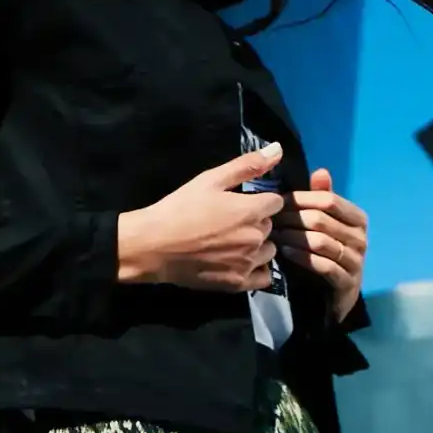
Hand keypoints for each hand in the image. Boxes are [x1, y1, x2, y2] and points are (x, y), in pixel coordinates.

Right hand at [117, 143, 286, 290]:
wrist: (154, 246)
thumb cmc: (180, 208)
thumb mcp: (211, 179)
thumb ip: (248, 165)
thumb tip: (278, 149)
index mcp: (253, 210)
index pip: (276, 202)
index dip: (260, 200)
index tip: (242, 203)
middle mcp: (256, 238)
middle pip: (270, 226)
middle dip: (256, 222)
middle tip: (229, 222)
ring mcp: (248, 263)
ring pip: (268, 251)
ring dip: (257, 246)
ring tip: (232, 243)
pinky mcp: (238, 283)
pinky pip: (263, 277)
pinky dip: (256, 270)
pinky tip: (239, 262)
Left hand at [274, 168, 367, 323]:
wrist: (334, 297)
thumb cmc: (327, 255)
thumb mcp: (325, 224)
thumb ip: (323, 198)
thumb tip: (321, 171)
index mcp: (358, 219)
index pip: (329, 200)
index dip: (301, 199)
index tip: (278, 202)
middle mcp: (361, 238)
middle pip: (322, 220)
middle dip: (292, 219)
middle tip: (270, 221)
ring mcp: (356, 261)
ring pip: (320, 242)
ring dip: (293, 238)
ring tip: (275, 236)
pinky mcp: (347, 282)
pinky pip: (323, 265)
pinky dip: (301, 258)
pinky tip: (285, 254)